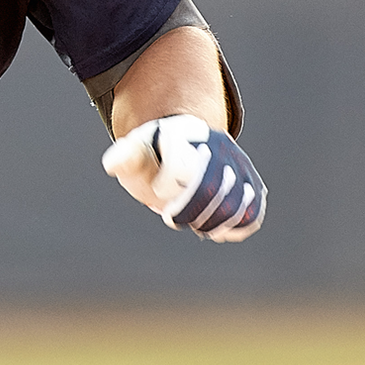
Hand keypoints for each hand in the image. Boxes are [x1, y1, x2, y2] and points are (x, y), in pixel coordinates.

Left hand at [101, 114, 263, 242]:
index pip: (182, 166)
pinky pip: (253, 214)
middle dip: (189, 211)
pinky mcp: (252, 185)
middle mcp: (218, 145)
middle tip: (172, 217)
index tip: (158, 190)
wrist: (188, 145)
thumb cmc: (156, 154)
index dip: (167, 186)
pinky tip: (216, 230)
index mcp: (186, 133)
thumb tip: (112, 165)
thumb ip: (125, 157)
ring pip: (236, 203)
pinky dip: (235, 228)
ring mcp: (238, 165)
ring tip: (194, 224)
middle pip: (212, 188)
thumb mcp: (135, 151)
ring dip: (212, 223)